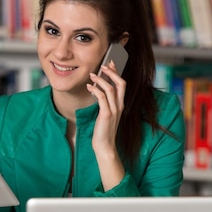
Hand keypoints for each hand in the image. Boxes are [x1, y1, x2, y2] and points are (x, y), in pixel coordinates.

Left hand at [86, 61, 126, 189]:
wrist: (105, 147)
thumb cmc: (103, 131)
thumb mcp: (105, 114)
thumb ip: (104, 103)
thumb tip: (98, 90)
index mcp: (120, 105)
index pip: (122, 85)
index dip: (117, 73)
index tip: (110, 64)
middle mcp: (119, 106)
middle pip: (121, 83)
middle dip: (112, 72)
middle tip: (103, 65)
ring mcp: (114, 110)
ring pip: (110, 88)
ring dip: (101, 79)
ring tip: (92, 75)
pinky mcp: (106, 115)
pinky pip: (101, 97)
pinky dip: (95, 89)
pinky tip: (89, 87)